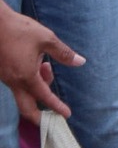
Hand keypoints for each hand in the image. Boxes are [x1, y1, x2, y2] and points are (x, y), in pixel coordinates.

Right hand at [0, 2, 83, 121]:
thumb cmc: (20, 29)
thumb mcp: (46, 39)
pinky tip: (37, 63)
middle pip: (26, 107)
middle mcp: (13, 81)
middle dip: (38, 116)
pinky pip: (17, 83)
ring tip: (46, 65)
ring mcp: (5, 77)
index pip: (44, 97)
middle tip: (52, 117)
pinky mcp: (2, 72)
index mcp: (26, 76)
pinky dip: (30, 79)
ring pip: (23, 92)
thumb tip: (80, 62)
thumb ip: (63, 53)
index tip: (66, 115)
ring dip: (38, 87)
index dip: (57, 106)